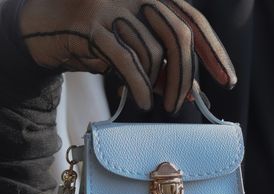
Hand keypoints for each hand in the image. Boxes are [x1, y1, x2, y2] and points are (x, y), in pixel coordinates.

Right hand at [20, 0, 236, 112]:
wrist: (45, 28)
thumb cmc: (96, 40)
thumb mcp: (135, 50)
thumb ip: (162, 64)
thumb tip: (192, 90)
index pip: (193, 22)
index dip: (214, 52)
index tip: (227, 80)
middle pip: (178, 35)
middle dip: (186, 75)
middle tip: (183, 103)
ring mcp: (112, 5)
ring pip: (152, 51)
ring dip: (159, 84)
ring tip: (157, 104)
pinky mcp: (91, 24)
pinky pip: (126, 60)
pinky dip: (138, 85)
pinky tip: (142, 102)